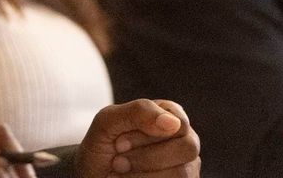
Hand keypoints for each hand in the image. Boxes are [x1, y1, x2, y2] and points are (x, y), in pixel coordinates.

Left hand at [75, 100, 199, 176]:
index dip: (146, 135)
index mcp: (169, 114)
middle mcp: (184, 139)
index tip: (118, 144)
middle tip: (117, 162)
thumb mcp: (108, 122)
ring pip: (182, 173)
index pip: (178, 122)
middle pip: (187, 147)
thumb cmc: (101, 147)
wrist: (95, 175)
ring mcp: (187, 165)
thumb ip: (138, 111)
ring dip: (143, 175)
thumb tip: (173, 122)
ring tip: (120, 173)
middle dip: (146, 158)